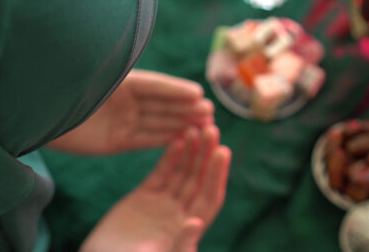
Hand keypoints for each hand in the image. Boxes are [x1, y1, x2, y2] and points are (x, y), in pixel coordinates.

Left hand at [47, 70, 213, 154]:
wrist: (37, 121)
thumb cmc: (62, 90)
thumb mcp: (90, 74)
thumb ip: (112, 64)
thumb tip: (130, 39)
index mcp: (119, 81)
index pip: (154, 85)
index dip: (175, 89)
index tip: (198, 92)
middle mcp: (123, 101)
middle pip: (160, 104)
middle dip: (185, 107)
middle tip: (209, 112)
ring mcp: (120, 121)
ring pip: (157, 122)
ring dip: (181, 123)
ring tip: (204, 125)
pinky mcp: (115, 143)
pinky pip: (145, 140)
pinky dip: (164, 138)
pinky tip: (184, 137)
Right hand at [80, 125, 230, 251]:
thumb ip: (180, 245)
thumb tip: (195, 223)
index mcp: (188, 231)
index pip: (209, 198)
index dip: (217, 175)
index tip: (223, 150)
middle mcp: (180, 216)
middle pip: (199, 181)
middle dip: (207, 155)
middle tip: (212, 128)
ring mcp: (164, 205)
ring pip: (183, 173)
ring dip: (192, 151)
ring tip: (195, 127)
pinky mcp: (145, 197)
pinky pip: (163, 173)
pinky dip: (170, 157)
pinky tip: (177, 138)